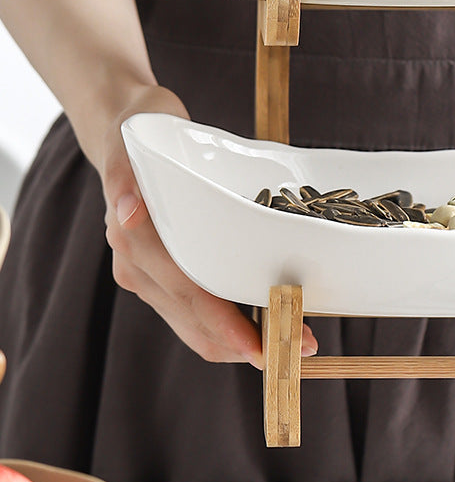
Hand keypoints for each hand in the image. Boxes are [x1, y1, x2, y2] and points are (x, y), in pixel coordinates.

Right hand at [100, 84, 318, 366]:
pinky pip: (199, 316)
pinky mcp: (166, 278)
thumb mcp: (133, 142)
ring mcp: (151, 278)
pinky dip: (233, 328)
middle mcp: (138, 269)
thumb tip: (128, 213)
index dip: (227, 325)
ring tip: (295, 338)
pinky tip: (268, 324)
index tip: (262, 347)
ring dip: (244, 342)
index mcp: (134, 242)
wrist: (125, 135)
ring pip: (199, 330)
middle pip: (197, 324)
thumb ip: (125, 178)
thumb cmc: (138, 134)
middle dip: (248, 343)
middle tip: (303, 345)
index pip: (187, 294)